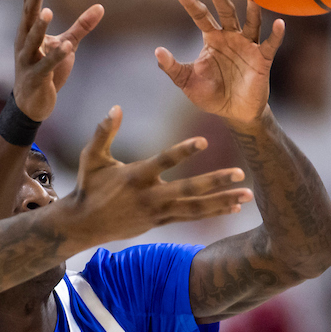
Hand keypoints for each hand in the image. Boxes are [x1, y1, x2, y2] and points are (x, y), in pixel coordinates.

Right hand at [13, 0, 103, 121]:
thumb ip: (81, 27)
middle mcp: (24, 42)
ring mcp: (27, 60)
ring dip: (40, 26)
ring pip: (33, 40)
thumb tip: (101, 6)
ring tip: (48, 10)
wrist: (30, 105)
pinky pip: (45, 66)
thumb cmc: (46, 72)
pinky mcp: (35, 78)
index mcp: (29, 31)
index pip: (31, 2)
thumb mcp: (66, 45)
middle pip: (29, 13)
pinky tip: (65, 47)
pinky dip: (55, 56)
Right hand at [66, 106, 252, 242]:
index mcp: (135, 177)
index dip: (183, 151)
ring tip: (247, 196)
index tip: (205, 141)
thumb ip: (104, 132)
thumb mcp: (91, 157)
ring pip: (195, 208)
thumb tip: (116, 107)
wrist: (83, 224)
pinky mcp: (160, 222)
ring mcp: (157, 212)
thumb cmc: (88, 186)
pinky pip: (190, 217)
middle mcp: (150, 196)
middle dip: (216, 182)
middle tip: (240, 174)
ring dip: (223, 201)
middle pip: (188, 190)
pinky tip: (232, 208)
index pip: (163, 162)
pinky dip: (212, 212)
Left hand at [155, 0, 284, 126]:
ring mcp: (248, 46)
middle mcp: (231, 37)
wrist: (233, 112)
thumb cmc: (210, 94)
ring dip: (252, 11)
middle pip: (226, 14)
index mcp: (212, 39)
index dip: (192, 6)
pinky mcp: (262, 59)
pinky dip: (276, 34)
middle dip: (220, 1)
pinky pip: (271, 44)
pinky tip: (279, 23)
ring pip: (251, 23)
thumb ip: (172, 67)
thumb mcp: (186, 81)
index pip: (201, 17)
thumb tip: (157, 51)